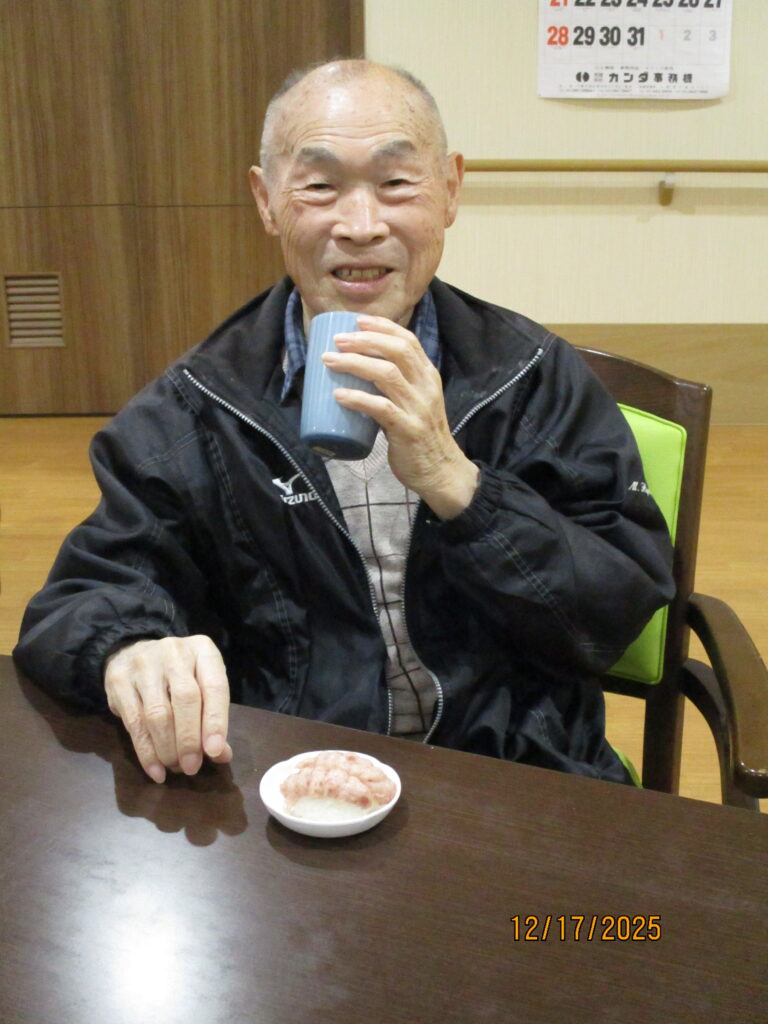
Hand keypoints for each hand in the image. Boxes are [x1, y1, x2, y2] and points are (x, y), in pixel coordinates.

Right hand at [104, 636, 231, 783]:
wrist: (132, 652)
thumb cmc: (179, 673)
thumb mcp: (202, 684)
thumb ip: (212, 716)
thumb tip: (221, 755)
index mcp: (202, 650)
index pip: (214, 686)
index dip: (215, 721)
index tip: (215, 752)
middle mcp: (174, 652)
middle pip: (185, 699)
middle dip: (189, 739)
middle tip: (192, 767)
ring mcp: (143, 664)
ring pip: (157, 713)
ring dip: (167, 749)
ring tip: (175, 768)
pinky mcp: (119, 681)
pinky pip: (134, 723)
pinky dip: (146, 752)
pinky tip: (155, 770)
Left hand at [323, 315, 478, 518]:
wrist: (440, 471)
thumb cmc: (420, 435)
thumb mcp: (415, 402)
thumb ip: (394, 387)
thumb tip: (357, 373)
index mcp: (428, 376)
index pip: (408, 341)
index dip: (382, 327)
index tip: (358, 320)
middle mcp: (426, 387)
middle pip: (397, 351)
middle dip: (365, 340)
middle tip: (337, 339)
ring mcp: (418, 408)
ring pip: (387, 375)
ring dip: (355, 364)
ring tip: (330, 360)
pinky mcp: (408, 430)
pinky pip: (381, 408)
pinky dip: (358, 399)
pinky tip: (339, 395)